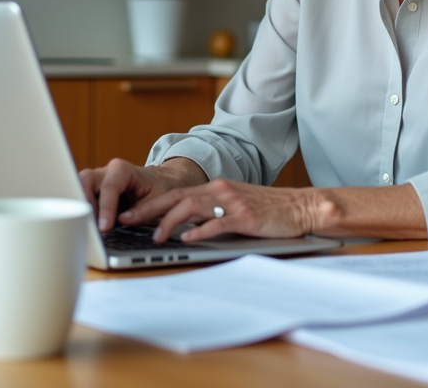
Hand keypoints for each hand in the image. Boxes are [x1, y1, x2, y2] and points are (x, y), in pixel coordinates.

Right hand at [79, 157, 206, 233]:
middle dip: (85, 203)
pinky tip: (86, 225)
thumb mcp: (158, 201)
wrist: (162, 182)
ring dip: (81, 207)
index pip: (109, 187)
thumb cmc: (160, 189)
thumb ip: (142, 210)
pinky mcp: (93, 191)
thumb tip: (122, 221)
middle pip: (86, 181)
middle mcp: (107, 172)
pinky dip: (82, 210)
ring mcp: (98, 180)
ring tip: (86, 227)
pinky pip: (81, 197)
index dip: (105, 208)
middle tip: (88, 226)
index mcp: (123, 170)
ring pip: (79, 187)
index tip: (104, 227)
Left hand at [125, 179, 321, 243]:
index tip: (130, 213)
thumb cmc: (268, 210)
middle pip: (177, 197)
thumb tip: (183, 226)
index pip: (176, 193)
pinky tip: (187, 239)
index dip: (151, 203)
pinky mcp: (245, 217)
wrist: (299, 207)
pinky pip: (217, 223)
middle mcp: (221, 190)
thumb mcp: (236, 205)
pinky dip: (199, 230)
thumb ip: (212, 211)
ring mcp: (233, 202)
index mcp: (216, 187)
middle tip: (127, 220)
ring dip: (169, 222)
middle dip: (149, 209)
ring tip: (154, 236)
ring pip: (192, 207)